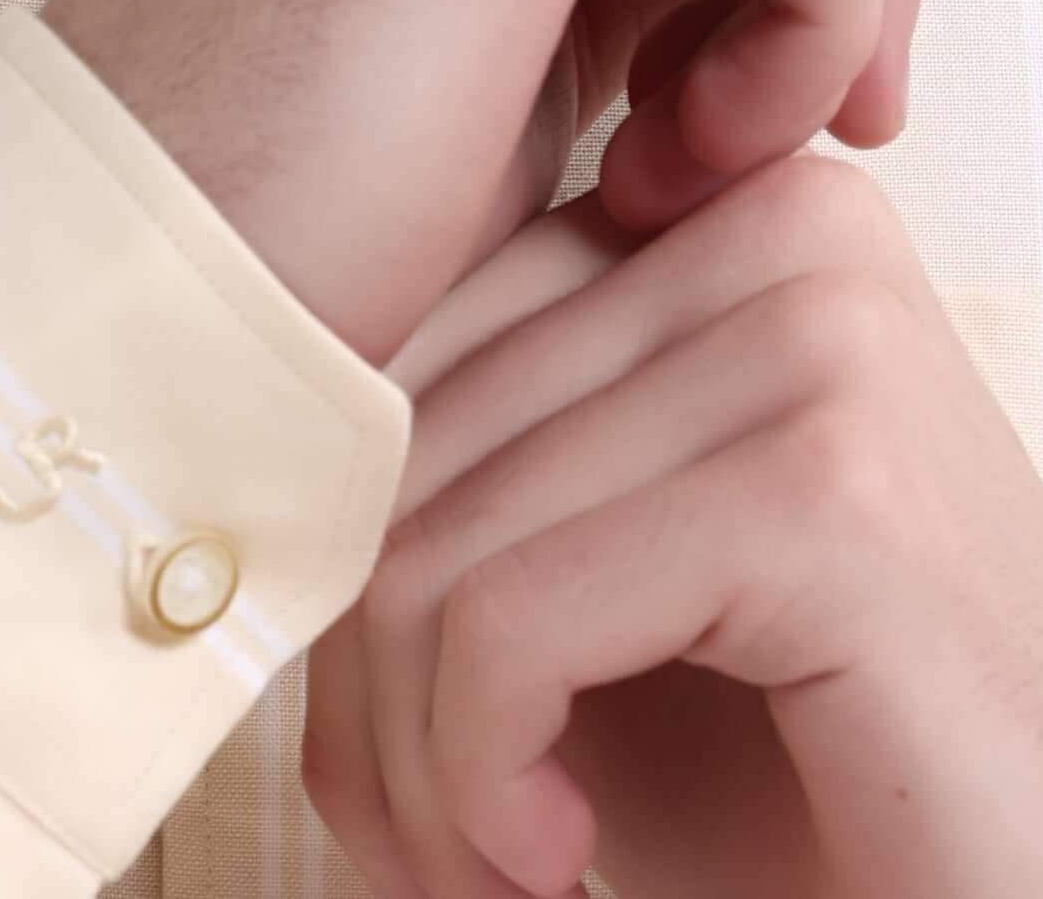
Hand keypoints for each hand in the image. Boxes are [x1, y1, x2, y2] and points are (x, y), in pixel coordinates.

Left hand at [301, 150, 1042, 898]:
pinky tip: (550, 853)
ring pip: (436, 534)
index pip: (409, 330)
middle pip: (409, 428)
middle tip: (418, 836)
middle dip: (367, 673)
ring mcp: (814, 344)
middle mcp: (775, 231)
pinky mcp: (828, 494)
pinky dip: (478, 774)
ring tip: (486, 860)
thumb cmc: (812, 763)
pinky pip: (511, 619)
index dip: (351, 548)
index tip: (392, 730)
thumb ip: (451, 467)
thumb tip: (214, 468)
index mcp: (717, 209)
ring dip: (416, 756)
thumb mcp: (600, 566)